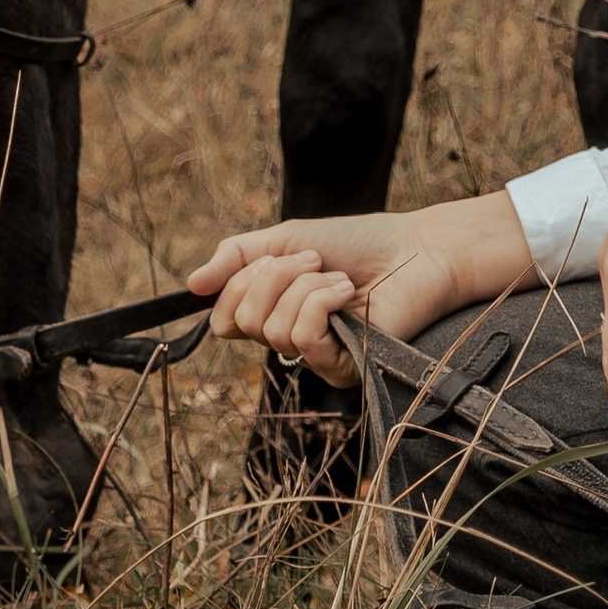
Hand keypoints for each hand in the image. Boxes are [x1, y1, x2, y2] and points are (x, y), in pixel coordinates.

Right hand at [186, 190, 537, 385]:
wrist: (416, 250)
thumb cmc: (359, 244)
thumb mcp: (284, 239)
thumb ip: (237, 257)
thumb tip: (191, 284)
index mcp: (274, 314)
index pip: (224, 319)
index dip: (238, 284)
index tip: (275, 257)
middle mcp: (290, 341)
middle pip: (240, 322)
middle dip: (273, 278)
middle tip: (312, 261)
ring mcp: (315, 359)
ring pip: (271, 329)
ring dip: (304, 286)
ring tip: (338, 278)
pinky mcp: (341, 369)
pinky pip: (301, 338)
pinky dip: (321, 302)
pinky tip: (348, 294)